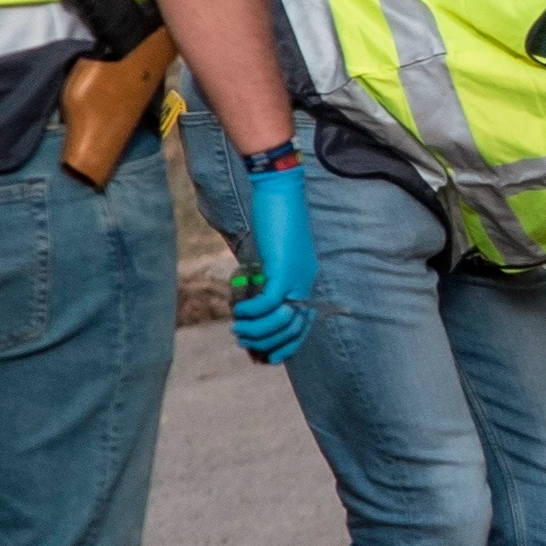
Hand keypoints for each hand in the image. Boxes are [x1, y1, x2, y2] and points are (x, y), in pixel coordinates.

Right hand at [230, 155, 320, 362]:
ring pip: (280, 320)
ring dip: (258, 330)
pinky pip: (268, 303)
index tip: (269, 355)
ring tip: (238, 328)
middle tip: (243, 339)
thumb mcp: (275, 249)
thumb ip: (269, 270)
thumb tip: (255, 287)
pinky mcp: (282, 269)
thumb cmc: (275, 215)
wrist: (279, 189)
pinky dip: (253, 312)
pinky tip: (239, 312)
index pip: (304, 324)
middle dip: (268, 341)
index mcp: (306, 279)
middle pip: (293, 328)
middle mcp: (305, 281)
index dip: (288, 344)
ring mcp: (296, 277)